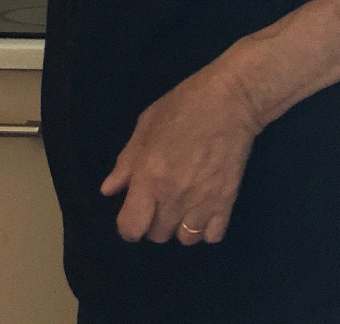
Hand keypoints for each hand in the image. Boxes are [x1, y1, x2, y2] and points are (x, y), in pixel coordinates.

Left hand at [100, 63, 260, 245]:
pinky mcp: (226, 202)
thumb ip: (126, 162)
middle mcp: (173, 197)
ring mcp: (202, 202)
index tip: (133, 213)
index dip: (128, 226)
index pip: (131, 227)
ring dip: (180, 226)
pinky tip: (204, 209)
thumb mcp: (146, 125)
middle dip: (154, 222)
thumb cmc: (183, 106)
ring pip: (185, 240)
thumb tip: (109, 190)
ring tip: (183, 206)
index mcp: (149, 177)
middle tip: (159, 200)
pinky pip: (212, 236)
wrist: (230, 100)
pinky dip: (206, 228)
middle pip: (157, 235)